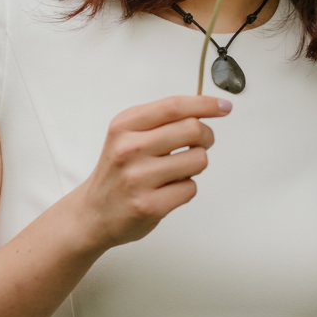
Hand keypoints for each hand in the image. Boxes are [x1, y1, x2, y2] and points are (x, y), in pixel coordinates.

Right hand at [64, 95, 228, 250]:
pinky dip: (185, 188)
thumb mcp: (127, 135)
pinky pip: (191, 188)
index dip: (205, 104)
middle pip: (193, 129)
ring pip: (198, 159)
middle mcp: (129, 149)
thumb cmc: (117, 172)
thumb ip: (161, 121)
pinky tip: (167, 190)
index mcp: (124, 126)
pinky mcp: (149, 205)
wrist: (93, 212)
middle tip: (199, 143)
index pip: (173, 107)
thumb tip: (204, 110)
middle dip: (206, 136)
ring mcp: (138, 178)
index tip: (223, 107)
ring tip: (177, 170)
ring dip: (195, 165)